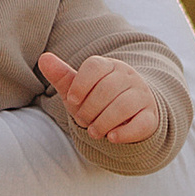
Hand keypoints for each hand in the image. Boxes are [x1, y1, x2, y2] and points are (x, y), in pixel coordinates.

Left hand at [40, 49, 159, 150]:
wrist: (128, 116)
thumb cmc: (98, 101)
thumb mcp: (78, 90)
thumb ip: (61, 76)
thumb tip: (44, 58)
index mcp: (109, 66)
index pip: (94, 66)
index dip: (80, 85)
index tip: (72, 100)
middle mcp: (128, 77)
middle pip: (107, 88)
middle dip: (89, 109)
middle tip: (83, 120)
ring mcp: (142, 96)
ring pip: (123, 106)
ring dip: (103, 122)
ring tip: (94, 131)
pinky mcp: (150, 117)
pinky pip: (140, 123)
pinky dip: (124, 132)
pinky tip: (111, 137)